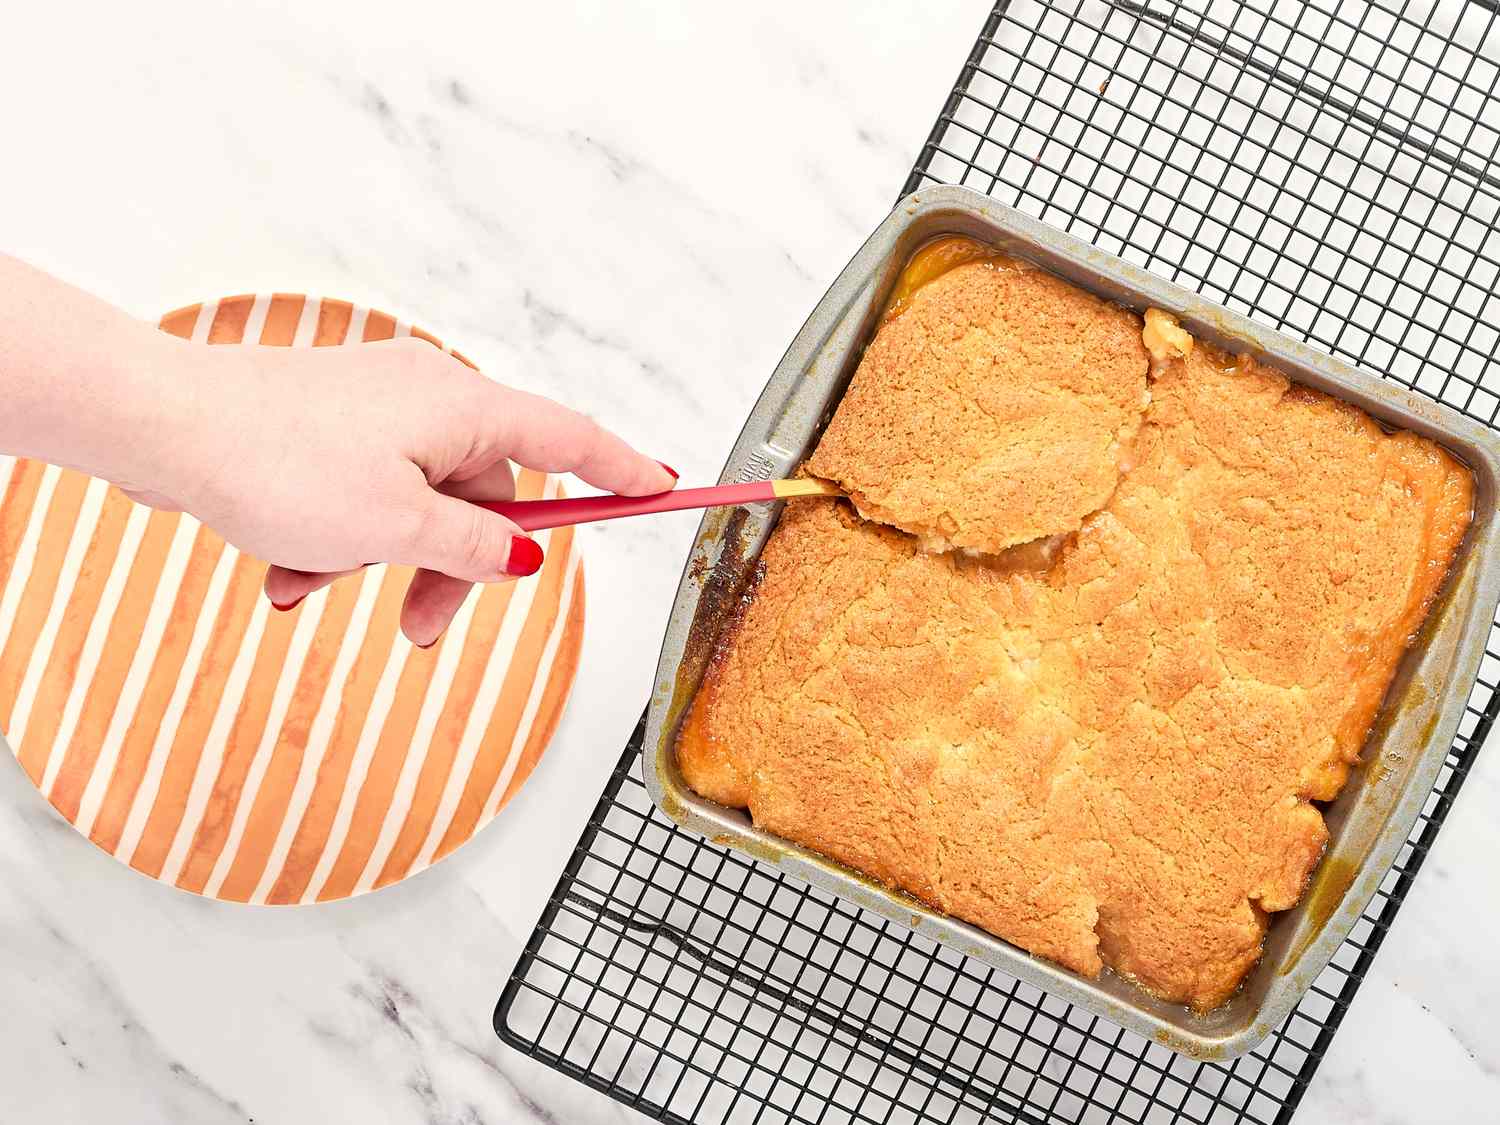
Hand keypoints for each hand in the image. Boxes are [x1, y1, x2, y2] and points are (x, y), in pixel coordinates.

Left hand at [124, 335, 674, 645]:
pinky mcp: (330, 427)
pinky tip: (288, 575)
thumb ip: (475, 547)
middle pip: (486, 494)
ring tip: (316, 589)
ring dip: (379, 561)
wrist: (161, 425)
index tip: (663, 487)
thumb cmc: (277, 462)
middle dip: (453, 566)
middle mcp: (428, 398)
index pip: (570, 440)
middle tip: (420, 626)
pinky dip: (339, 541)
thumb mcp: (398, 526)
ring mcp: (376, 410)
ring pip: (417, 503)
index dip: (621, 470)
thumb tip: (521, 557)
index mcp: (463, 406)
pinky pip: (366, 494)